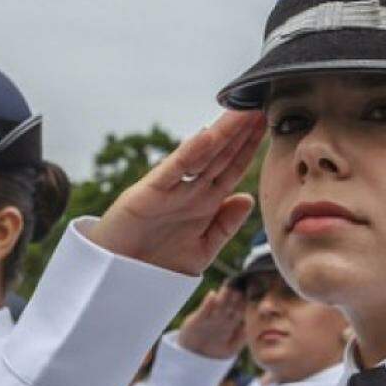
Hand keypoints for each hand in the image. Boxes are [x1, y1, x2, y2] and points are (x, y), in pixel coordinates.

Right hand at [86, 111, 266, 274]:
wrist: (118, 280)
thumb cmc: (157, 265)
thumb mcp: (201, 250)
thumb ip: (224, 226)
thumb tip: (247, 198)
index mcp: (205, 203)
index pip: (232, 169)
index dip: (249, 148)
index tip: (267, 126)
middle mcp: (190, 191)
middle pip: (221, 156)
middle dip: (240, 133)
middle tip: (260, 105)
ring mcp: (171, 190)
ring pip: (202, 157)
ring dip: (222, 134)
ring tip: (242, 112)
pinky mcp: (149, 193)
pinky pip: (173, 171)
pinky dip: (189, 153)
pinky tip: (207, 136)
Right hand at [177, 284, 245, 358]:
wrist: (194, 356)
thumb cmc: (215, 352)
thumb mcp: (230, 349)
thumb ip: (241, 339)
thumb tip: (250, 329)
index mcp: (232, 323)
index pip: (241, 310)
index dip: (246, 303)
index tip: (252, 295)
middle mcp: (222, 318)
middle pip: (230, 304)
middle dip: (236, 296)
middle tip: (241, 287)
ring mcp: (210, 317)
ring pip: (219, 304)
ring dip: (224, 296)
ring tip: (228, 287)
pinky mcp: (198, 318)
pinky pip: (204, 310)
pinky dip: (208, 302)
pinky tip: (212, 294)